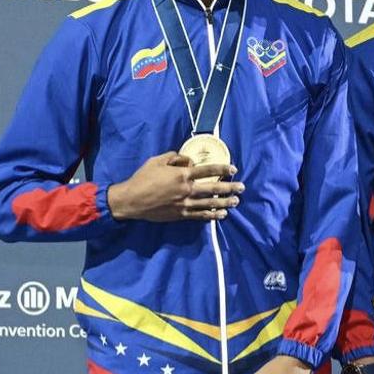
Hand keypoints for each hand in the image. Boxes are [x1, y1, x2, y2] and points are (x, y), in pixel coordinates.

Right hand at [108, 152, 242, 221]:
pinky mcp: (181, 215)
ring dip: (225, 202)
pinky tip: (221, 215)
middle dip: (230, 188)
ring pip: (210, 203)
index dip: (222, 169)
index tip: (233, 169)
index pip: (207, 170)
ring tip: (236, 201)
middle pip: (213, 188)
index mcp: (182, 174)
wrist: (131, 200)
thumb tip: (188, 160)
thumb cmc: (142, 178)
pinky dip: (212, 215)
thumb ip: (174, 157)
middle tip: (242, 187)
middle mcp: (187, 189)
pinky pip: (200, 215)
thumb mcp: (157, 161)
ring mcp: (185, 204)